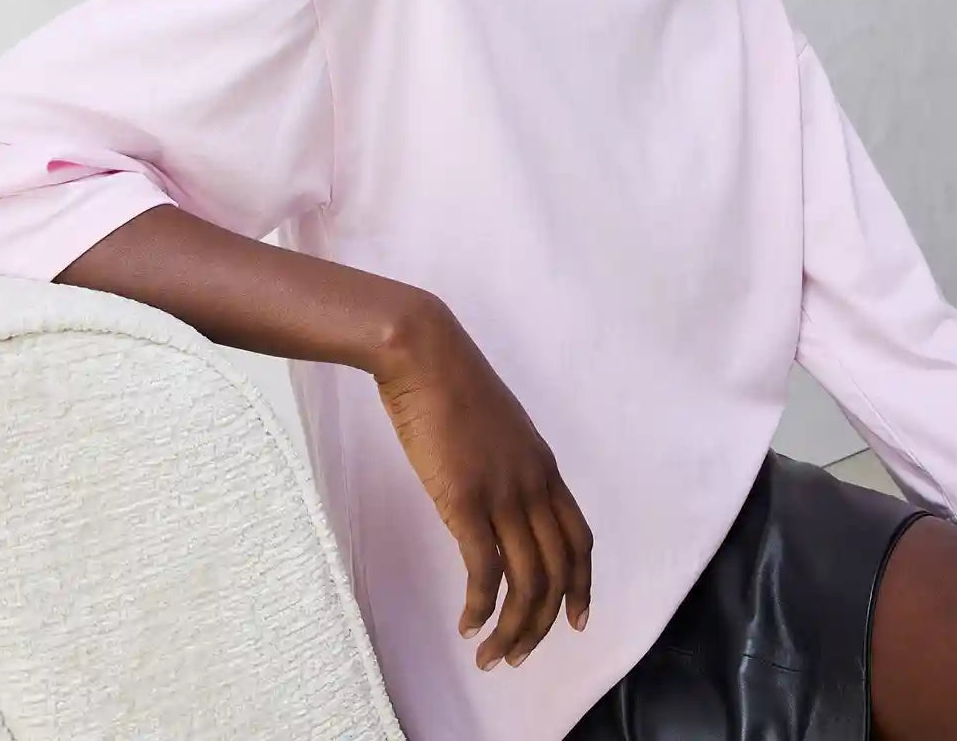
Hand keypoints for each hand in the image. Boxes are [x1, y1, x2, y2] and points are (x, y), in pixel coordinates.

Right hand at [374, 295, 591, 670]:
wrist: (424, 352)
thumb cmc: (449, 380)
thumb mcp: (494, 425)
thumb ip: (504, 461)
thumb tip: (493, 491)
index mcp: (543, 465)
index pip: (579, 539)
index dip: (582, 585)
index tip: (576, 620)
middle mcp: (532, 484)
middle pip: (558, 570)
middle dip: (544, 623)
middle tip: (518, 655)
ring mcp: (502, 492)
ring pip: (527, 581)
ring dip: (513, 629)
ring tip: (490, 655)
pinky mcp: (465, 498)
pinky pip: (484, 571)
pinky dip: (481, 608)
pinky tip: (466, 624)